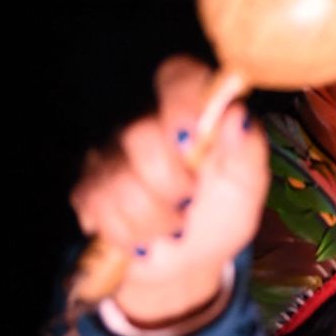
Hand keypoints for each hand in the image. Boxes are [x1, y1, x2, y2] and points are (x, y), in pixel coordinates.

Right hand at [70, 58, 270, 328]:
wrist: (188, 260)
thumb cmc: (222, 213)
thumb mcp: (246, 187)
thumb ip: (245, 150)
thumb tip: (236, 113)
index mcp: (192, 112)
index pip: (176, 75)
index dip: (180, 100)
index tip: (192, 139)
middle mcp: (148, 123)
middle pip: (139, 134)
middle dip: (170, 184)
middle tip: (190, 201)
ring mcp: (112, 155)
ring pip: (117, 180)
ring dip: (153, 218)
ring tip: (173, 225)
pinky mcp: (88, 189)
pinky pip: (96, 208)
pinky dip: (129, 233)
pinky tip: (146, 235)